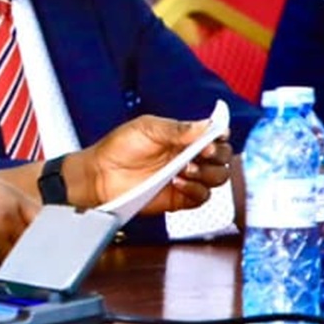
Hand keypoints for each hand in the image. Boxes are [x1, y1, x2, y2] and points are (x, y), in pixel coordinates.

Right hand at [0, 166, 38, 261]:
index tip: (48, 250)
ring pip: (15, 259)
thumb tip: (21, 231)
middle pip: (34, 243)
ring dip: (10, 266)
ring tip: (0, 265)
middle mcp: (7, 210)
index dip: (46, 238)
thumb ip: (5, 207)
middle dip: (31, 256)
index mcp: (10, 194)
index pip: (43, 221)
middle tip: (31, 266)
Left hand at [78, 115, 231, 213]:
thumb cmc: (119, 147)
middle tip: (203, 152)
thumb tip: (206, 124)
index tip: (218, 135)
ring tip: (185, 168)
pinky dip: (196, 190)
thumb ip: (177, 128)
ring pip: (218, 178)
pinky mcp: (180, 199)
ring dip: (208, 173)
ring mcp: (186, 178)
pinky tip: (178, 183)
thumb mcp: (147, 129)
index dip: (221, 135)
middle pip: (223, 158)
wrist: (100, 174)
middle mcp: (189, 157)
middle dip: (218, 155)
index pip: (214, 135)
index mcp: (183, 137)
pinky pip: (202, 197)